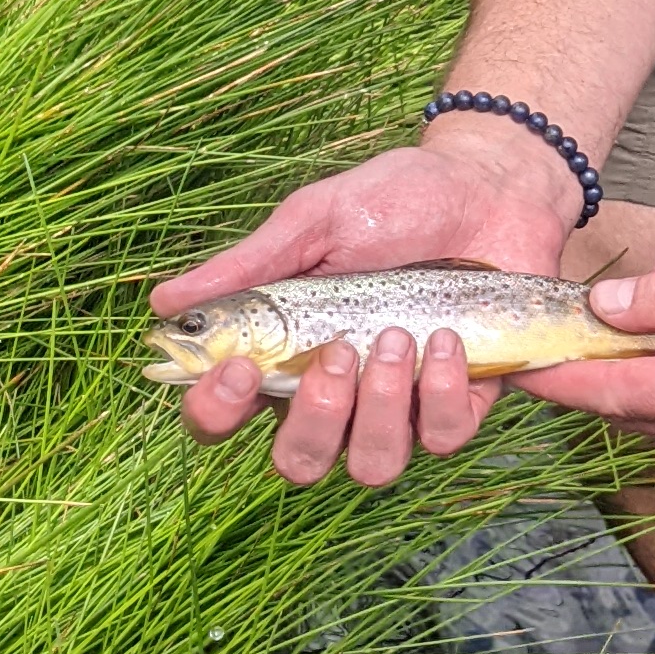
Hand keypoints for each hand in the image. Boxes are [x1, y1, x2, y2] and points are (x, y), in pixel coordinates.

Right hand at [150, 122, 579, 488]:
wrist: (491, 188)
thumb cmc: (395, 199)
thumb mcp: (315, 219)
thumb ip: (249, 266)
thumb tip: (164, 302)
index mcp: (281, 354)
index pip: (220, 417)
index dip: (216, 411)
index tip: (242, 367)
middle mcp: (332, 395)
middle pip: (296, 463)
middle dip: (315, 417)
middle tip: (338, 349)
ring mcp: (395, 408)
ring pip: (371, 465)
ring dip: (381, 407)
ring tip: (402, 335)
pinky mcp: (457, 405)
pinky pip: (441, 437)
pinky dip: (442, 391)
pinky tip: (447, 338)